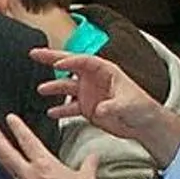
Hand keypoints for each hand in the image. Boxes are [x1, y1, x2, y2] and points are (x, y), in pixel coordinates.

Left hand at [0, 112, 98, 178]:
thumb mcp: (87, 178)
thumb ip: (88, 164)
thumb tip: (94, 156)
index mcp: (45, 165)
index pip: (28, 141)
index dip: (17, 127)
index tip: (10, 118)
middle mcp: (30, 176)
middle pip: (8, 154)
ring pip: (5, 170)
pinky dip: (2, 178)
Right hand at [30, 47, 158, 141]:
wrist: (144, 124)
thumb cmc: (142, 108)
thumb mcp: (129, 105)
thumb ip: (113, 106)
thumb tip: (99, 110)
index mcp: (106, 70)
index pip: (85, 61)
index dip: (71, 61)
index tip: (58, 64)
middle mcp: (94, 79)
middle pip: (70, 65)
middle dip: (52, 59)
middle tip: (35, 54)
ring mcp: (89, 93)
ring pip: (67, 87)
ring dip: (54, 88)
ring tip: (41, 90)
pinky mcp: (87, 108)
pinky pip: (70, 107)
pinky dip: (61, 110)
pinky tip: (51, 112)